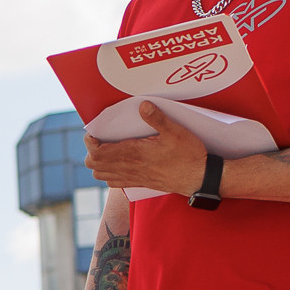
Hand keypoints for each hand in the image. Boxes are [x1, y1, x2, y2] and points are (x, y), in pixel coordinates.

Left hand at [84, 102, 209, 195]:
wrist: (199, 178)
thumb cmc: (188, 155)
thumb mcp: (175, 132)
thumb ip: (157, 118)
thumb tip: (143, 105)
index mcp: (133, 154)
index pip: (97, 153)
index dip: (90, 143)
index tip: (93, 133)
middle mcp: (129, 168)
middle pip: (94, 165)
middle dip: (92, 152)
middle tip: (100, 140)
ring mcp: (133, 178)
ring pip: (102, 175)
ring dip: (99, 163)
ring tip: (107, 150)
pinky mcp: (140, 184)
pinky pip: (114, 183)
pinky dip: (110, 174)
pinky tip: (119, 163)